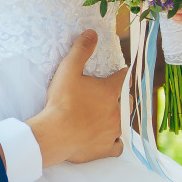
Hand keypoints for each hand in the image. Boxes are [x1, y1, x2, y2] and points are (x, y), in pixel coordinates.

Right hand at [27, 31, 124, 165]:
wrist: (55, 134)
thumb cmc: (61, 101)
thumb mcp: (68, 70)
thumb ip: (81, 50)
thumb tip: (92, 33)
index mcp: (110, 91)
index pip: (122, 78)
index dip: (121, 74)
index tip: (120, 72)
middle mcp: (116, 111)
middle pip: (127, 101)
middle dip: (123, 96)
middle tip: (113, 95)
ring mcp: (112, 131)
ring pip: (124, 123)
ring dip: (119, 118)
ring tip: (110, 116)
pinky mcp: (106, 148)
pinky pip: (118, 146)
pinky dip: (115, 142)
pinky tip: (110, 140)